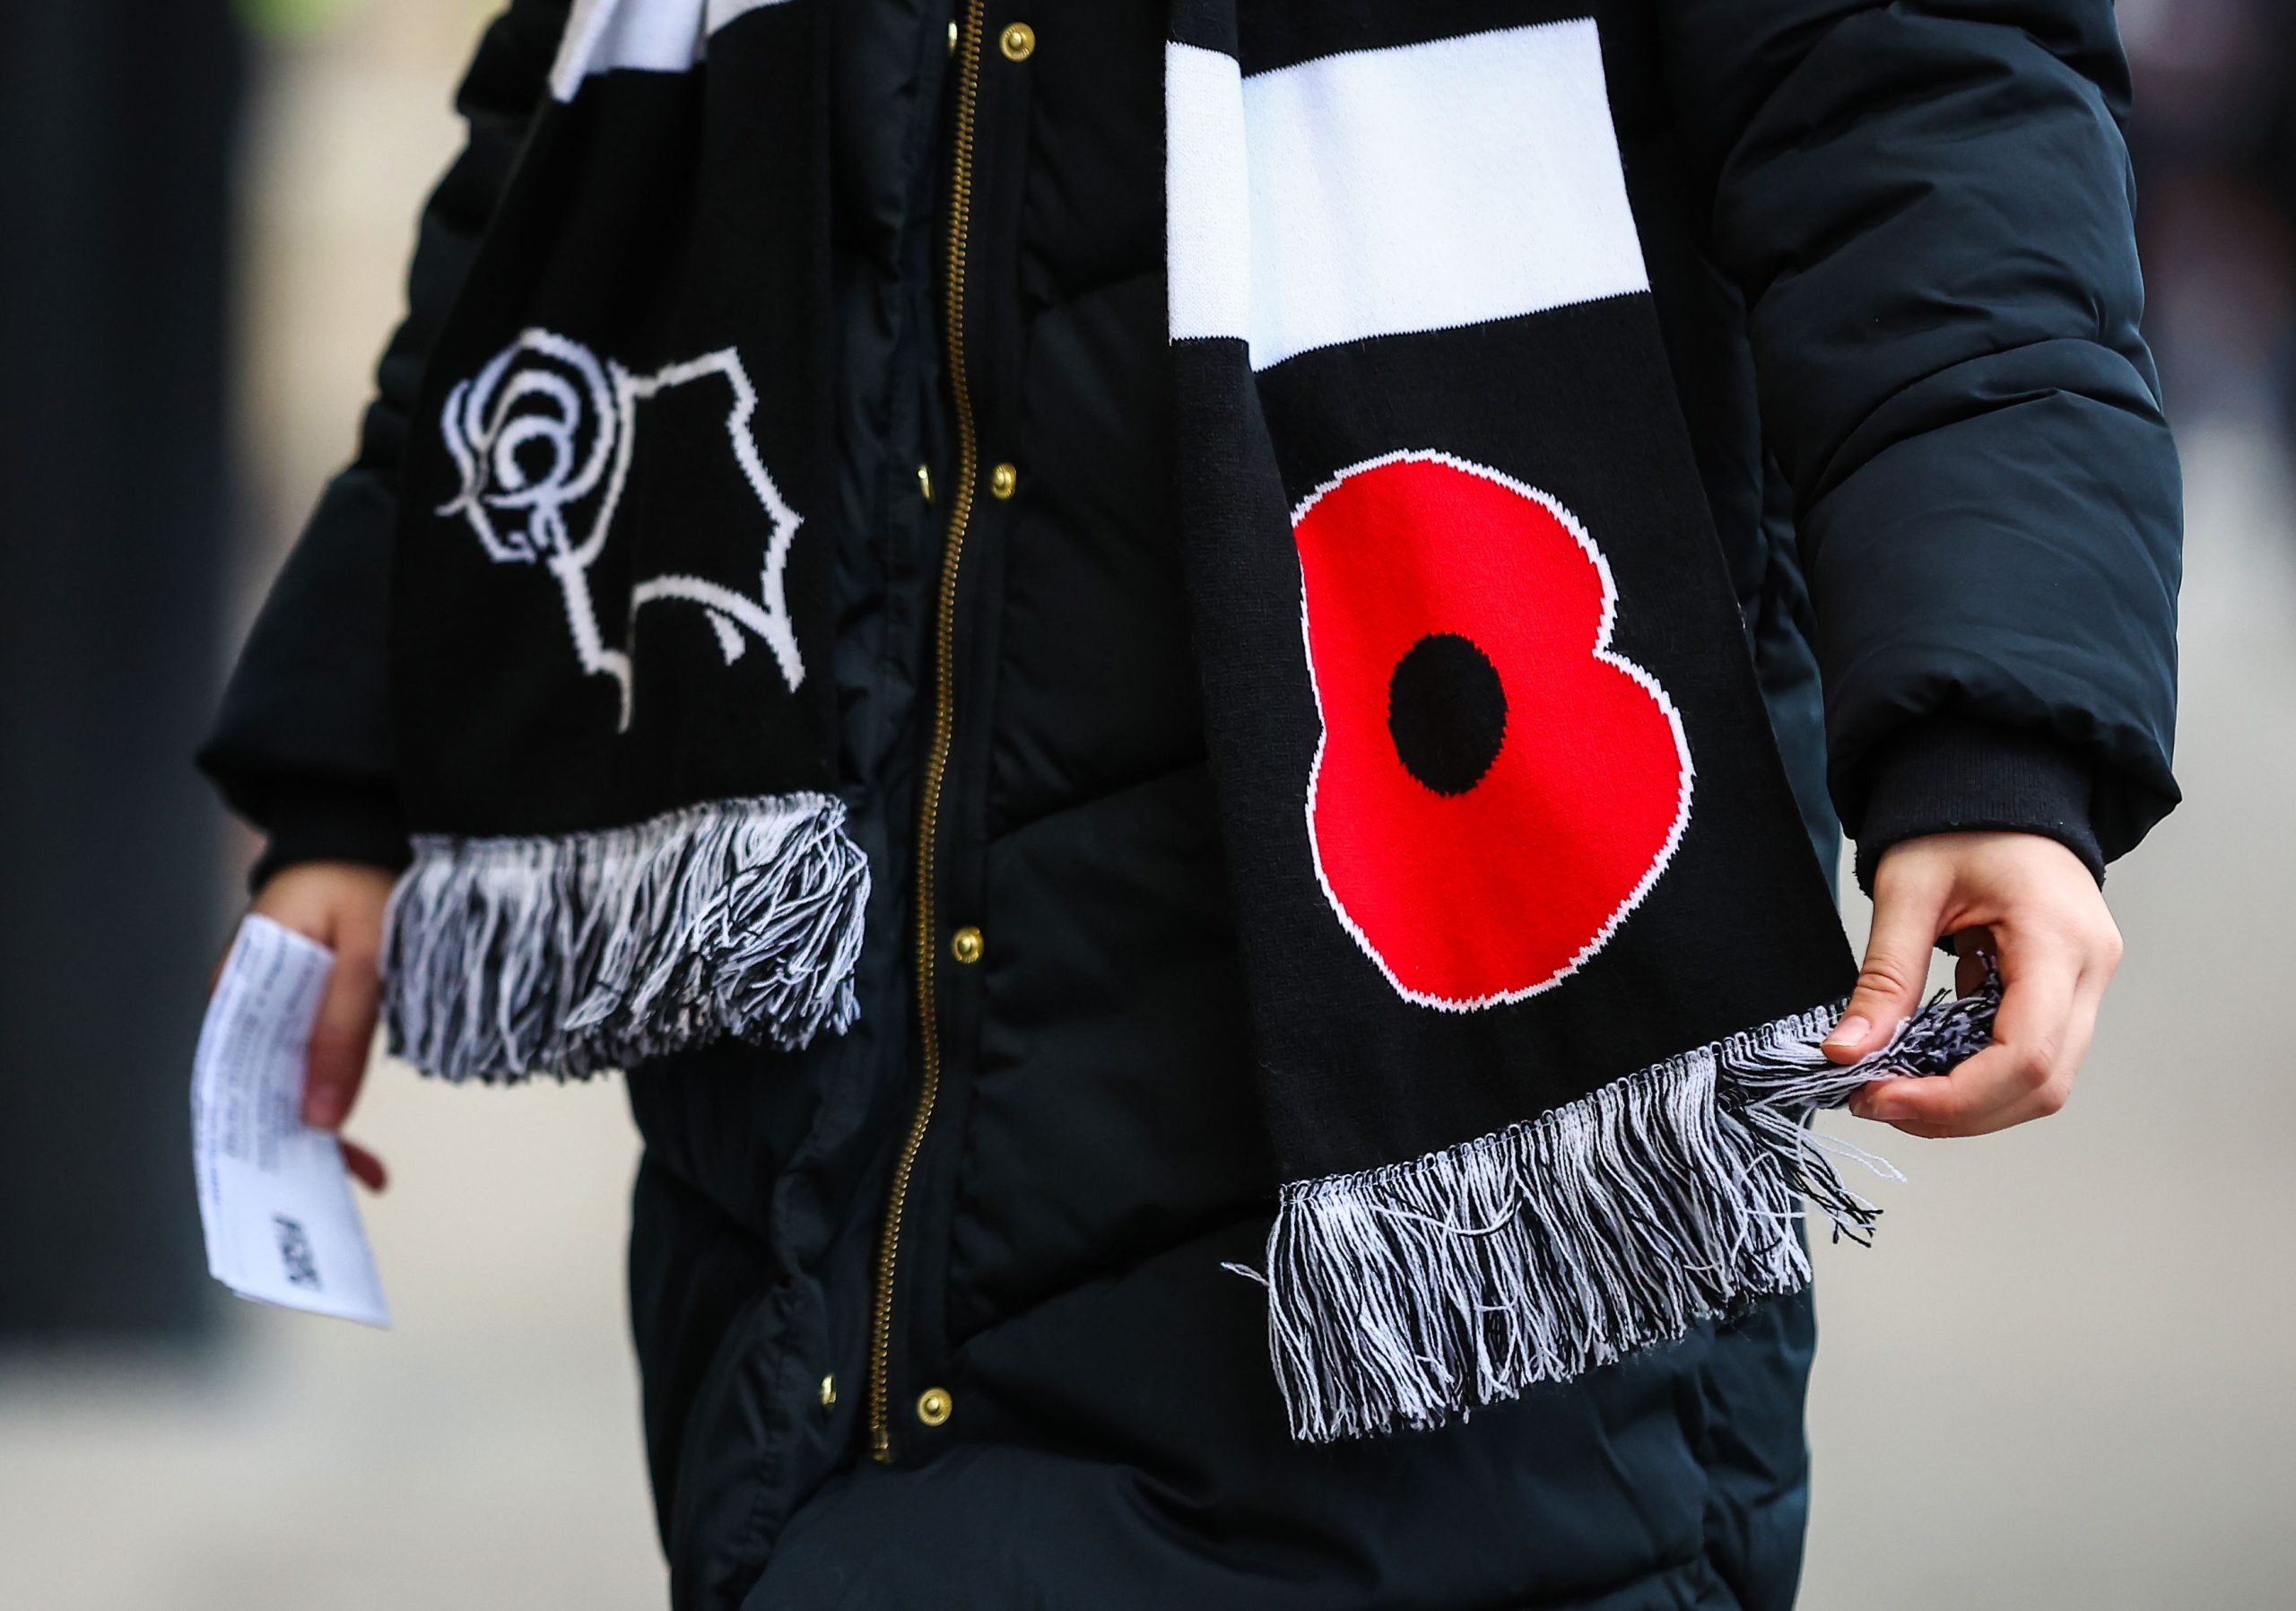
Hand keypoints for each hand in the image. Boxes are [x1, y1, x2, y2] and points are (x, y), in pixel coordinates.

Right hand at [226, 861, 397, 1189]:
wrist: (360, 828)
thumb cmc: (358, 874)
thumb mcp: (363, 952)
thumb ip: (341, 1031)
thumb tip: (319, 1120)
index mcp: (236, 985)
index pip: (231, 1077)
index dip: (256, 1132)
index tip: (290, 1175)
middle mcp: (243, 1003)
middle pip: (258, 1088)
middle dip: (301, 1141)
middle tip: (356, 1180)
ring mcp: (270, 1006)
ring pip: (286, 1078)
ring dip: (321, 1122)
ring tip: (365, 1169)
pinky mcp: (300, 1005)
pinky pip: (307, 1058)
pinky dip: (331, 1091)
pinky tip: (352, 1129)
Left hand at [1822, 831, 2120, 1137]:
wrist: (2001, 786)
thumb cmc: (1959, 821)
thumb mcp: (1908, 890)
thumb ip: (1883, 977)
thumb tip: (1847, 1053)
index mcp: (2057, 939)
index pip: (2026, 1055)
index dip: (1955, 1097)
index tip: (1881, 1098)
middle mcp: (2090, 969)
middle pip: (2043, 1085)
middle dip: (1958, 1111)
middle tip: (1877, 1103)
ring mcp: (2088, 981)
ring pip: (2045, 1082)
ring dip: (1969, 1102)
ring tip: (1895, 1088)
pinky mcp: (2069, 988)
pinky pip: (2034, 1055)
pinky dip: (1978, 1074)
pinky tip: (1925, 1063)